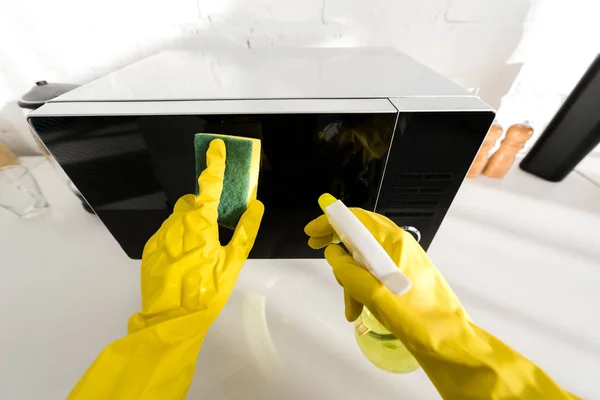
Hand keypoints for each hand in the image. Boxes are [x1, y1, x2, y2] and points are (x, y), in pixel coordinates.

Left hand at [128, 139, 263, 334]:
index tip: (216, 147)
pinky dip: (177, 239)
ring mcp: (160, 236)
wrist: (171, 319)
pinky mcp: (150, 249)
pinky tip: (183, 262)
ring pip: (177, 219)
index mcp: (200, 222)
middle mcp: (176, 223)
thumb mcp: (233, 262)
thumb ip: (245, 230)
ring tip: (198, 255)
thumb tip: (256, 205)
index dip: (215, 164)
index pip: (210, 186)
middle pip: (191, 202)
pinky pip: (166, 234)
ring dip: (189, 225)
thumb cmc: (208, 290)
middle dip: (202, 207)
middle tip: (213, 230)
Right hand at [304, 208, 466, 340]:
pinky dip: (362, 284)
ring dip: (350, 275)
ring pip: (365, 256)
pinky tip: (358, 307)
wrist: (447, 340)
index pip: (355, 218)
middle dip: (337, 246)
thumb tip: (333, 253)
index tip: (311, 233)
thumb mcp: (372, 292)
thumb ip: (347, 270)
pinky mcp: (406, 274)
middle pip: (359, 233)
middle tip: (316, 251)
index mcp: (392, 241)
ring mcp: (403, 259)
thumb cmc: (413, 316)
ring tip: (349, 305)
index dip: (329, 221)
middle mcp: (399, 244)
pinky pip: (375, 271)